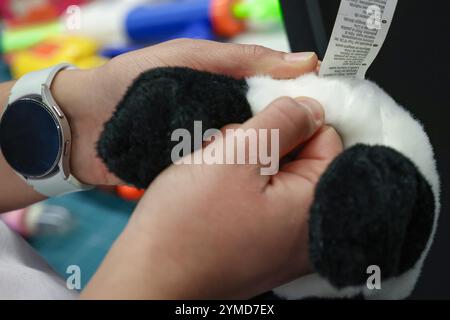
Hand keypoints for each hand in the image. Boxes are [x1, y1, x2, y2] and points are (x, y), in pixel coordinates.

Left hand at [51, 39, 318, 185]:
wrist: (82, 126)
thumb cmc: (133, 81)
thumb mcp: (191, 58)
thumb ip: (243, 61)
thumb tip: (306, 62)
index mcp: (229, 90)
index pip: (278, 98)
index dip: (304, 108)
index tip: (328, 123)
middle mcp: (224, 120)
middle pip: (267, 133)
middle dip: (289, 144)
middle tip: (317, 164)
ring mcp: (209, 149)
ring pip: (249, 159)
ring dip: (267, 167)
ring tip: (295, 184)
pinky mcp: (193, 174)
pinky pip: (223, 178)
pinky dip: (238, 183)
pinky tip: (259, 194)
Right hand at [81, 96, 342, 298]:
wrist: (149, 277)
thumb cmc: (189, 223)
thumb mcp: (239, 156)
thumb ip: (284, 122)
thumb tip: (312, 107)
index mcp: (314, 205)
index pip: (326, 137)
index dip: (289, 121)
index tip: (255, 126)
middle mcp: (306, 229)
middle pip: (299, 157)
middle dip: (262, 143)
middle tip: (226, 151)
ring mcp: (281, 240)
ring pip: (273, 174)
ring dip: (243, 162)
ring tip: (212, 170)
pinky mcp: (258, 244)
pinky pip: (258, 198)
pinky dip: (237, 184)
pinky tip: (211, 188)